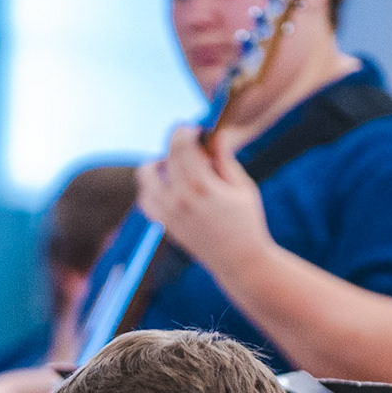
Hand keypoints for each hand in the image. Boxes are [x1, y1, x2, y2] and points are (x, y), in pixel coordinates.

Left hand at [137, 126, 273, 281]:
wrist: (240, 263)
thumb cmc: (247, 223)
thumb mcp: (243, 187)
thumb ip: (225, 159)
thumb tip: (214, 133)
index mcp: (203, 187)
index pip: (182, 146)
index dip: (185, 131)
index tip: (194, 129)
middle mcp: (180, 199)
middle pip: (166, 156)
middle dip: (177, 143)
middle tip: (190, 143)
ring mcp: (169, 214)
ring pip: (146, 175)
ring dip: (158, 163)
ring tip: (176, 166)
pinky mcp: (165, 225)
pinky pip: (144, 200)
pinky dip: (150, 187)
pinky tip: (167, 186)